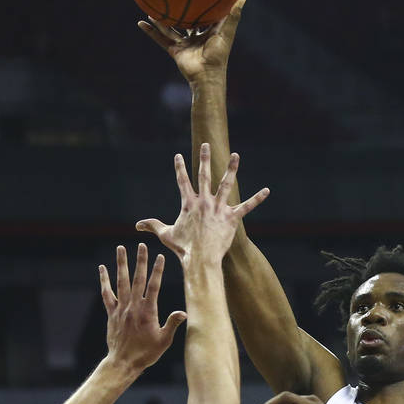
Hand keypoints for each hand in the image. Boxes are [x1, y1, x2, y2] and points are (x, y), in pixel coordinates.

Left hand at [99, 243, 186, 371]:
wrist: (123, 363)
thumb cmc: (146, 354)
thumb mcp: (164, 341)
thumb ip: (172, 324)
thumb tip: (184, 312)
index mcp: (148, 312)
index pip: (154, 286)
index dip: (157, 271)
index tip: (160, 257)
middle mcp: (133, 307)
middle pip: (137, 279)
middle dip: (140, 261)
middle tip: (141, 245)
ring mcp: (121, 309)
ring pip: (121, 282)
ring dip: (121, 264)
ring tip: (120, 249)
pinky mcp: (112, 313)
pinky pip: (107, 294)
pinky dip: (104, 281)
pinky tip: (102, 269)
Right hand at [136, 145, 268, 265]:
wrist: (200, 259)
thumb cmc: (183, 249)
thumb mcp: (165, 235)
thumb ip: (152, 226)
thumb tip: (137, 225)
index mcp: (188, 204)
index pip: (182, 181)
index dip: (179, 168)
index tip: (178, 156)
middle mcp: (204, 202)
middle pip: (204, 175)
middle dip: (204, 158)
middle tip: (205, 144)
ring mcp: (219, 208)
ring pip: (226, 184)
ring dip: (231, 169)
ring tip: (235, 155)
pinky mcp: (232, 218)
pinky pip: (247, 206)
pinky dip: (257, 199)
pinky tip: (267, 191)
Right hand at [138, 0, 243, 83]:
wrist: (206, 76)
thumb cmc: (219, 56)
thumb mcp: (226, 33)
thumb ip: (233, 17)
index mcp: (209, 32)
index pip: (205, 15)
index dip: (202, 3)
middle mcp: (196, 37)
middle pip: (186, 20)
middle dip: (179, 10)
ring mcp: (185, 44)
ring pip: (170, 28)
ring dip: (161, 19)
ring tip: (152, 6)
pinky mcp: (175, 51)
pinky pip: (160, 39)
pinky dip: (151, 32)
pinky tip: (141, 22)